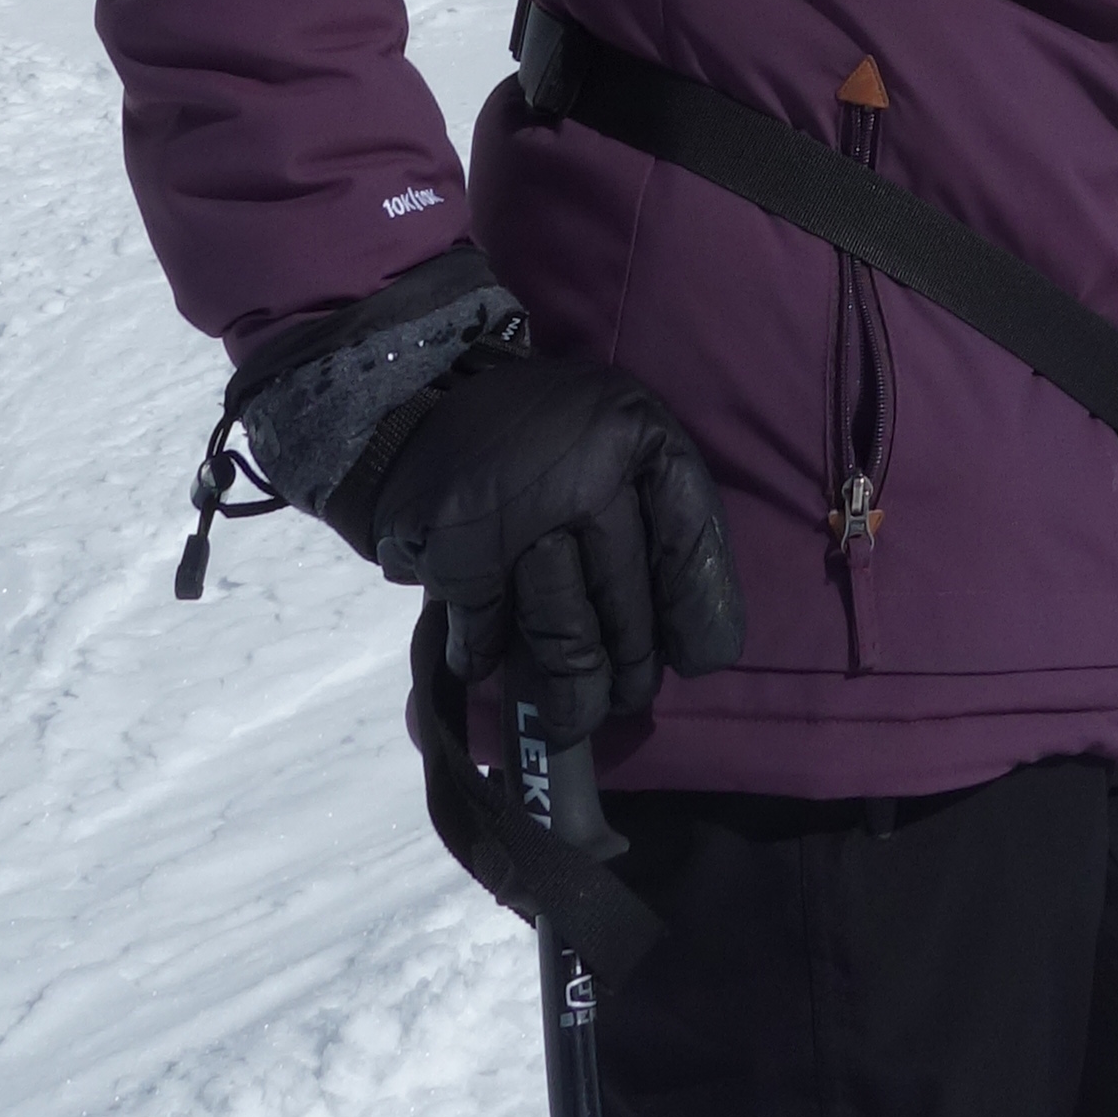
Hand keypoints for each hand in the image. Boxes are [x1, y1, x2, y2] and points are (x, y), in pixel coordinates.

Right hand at [335, 350, 745, 741]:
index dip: (700, 607)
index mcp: (637, 434)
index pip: (690, 537)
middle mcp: (587, 472)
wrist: (417, 400)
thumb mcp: (614, 433)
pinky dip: (486, 657)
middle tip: (628, 693)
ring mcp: (519, 518)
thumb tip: (682, 636)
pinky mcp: (460, 557)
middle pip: (629, 603)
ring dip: (571, 690)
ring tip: (574, 716)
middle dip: (633, 666)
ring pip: (566, 637)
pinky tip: (488, 656)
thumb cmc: (539, 434)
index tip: (701, 658)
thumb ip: (650, 510)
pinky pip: (489, 639)